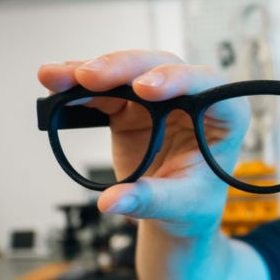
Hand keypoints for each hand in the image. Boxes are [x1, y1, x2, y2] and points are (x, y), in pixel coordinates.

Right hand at [37, 50, 249, 236]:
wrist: (176, 212)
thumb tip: (111, 202)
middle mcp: (194, 97)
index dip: (177, 79)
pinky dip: (78, 86)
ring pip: (128, 70)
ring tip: (59, 77)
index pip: (208, 85)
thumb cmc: (193, 204)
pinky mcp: (132, 105)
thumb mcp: (179, 205)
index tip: (145, 89)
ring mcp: (160, 97)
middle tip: (89, 76)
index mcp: (224, 114)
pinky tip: (55, 83)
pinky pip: (105, 88)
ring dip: (92, 71)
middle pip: (161, 66)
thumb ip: (149, 200)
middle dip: (123, 68)